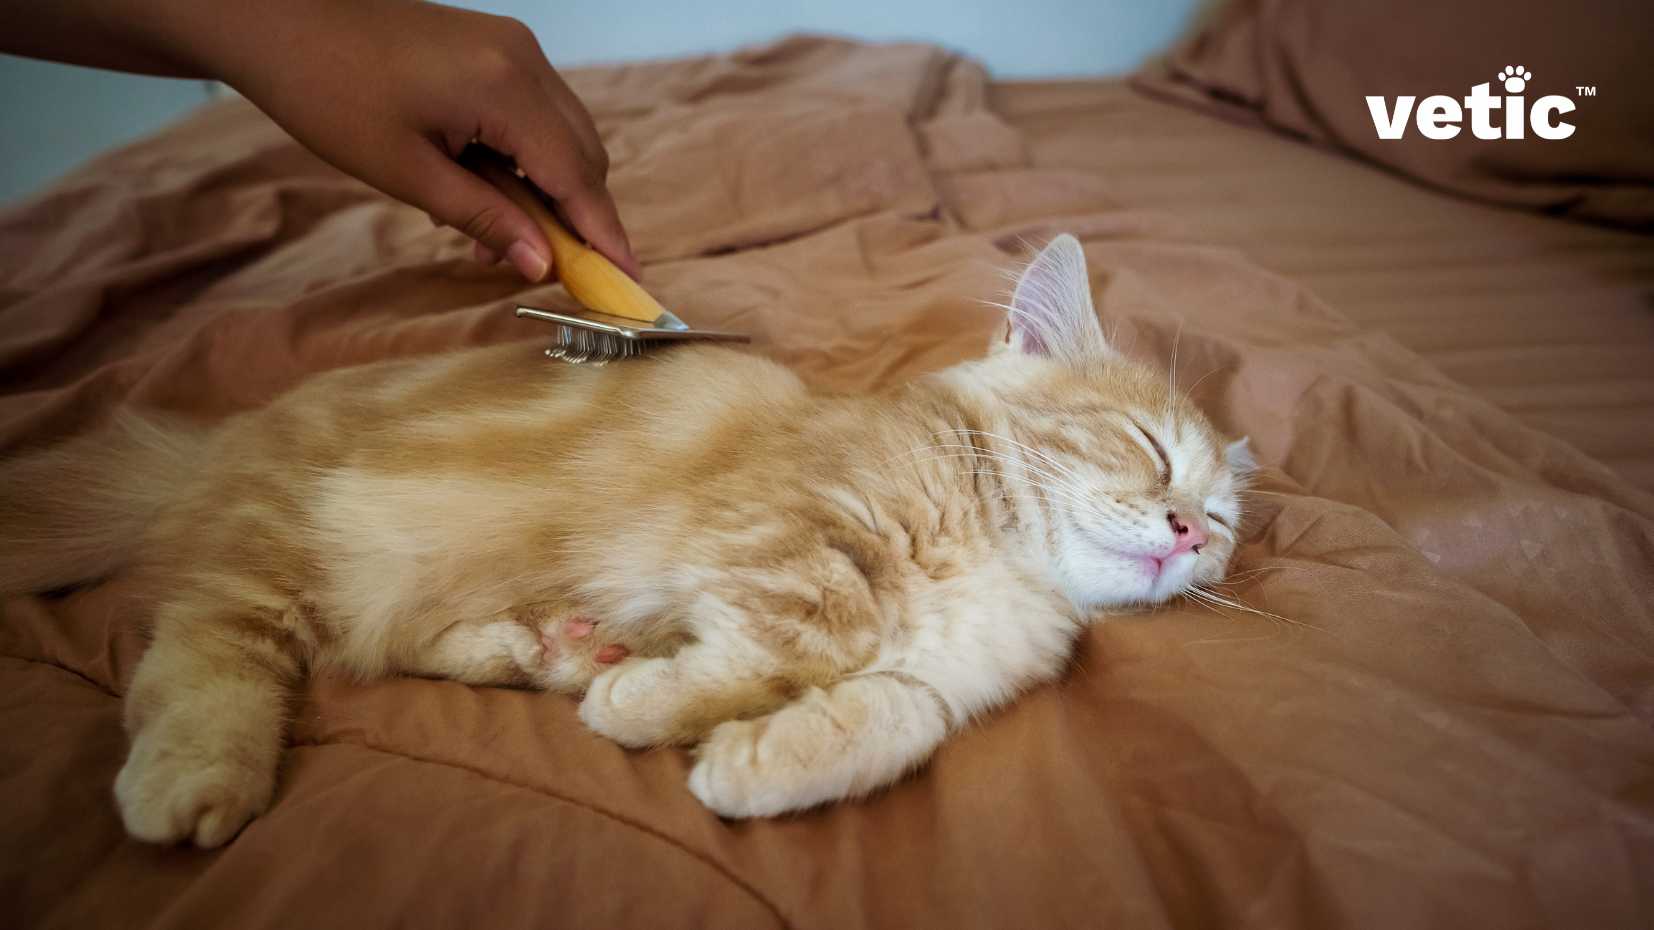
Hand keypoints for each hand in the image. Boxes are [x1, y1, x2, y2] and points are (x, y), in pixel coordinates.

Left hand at [214, 1, 639, 282]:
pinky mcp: (500, 46)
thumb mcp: (406, 174)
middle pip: (585, 155)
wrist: (283, 18)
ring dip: (552, 190)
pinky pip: (540, 112)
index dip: (605, 236)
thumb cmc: (328, 92)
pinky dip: (531, 158)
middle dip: (579, 218)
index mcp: (503, 89)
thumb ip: (484, 218)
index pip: (577, 177)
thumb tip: (541, 264)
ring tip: (501, 233)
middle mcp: (525, 60)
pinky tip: (490, 187)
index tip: (627, 284)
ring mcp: (516, 48)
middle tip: (555, 271)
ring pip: (567, 135)